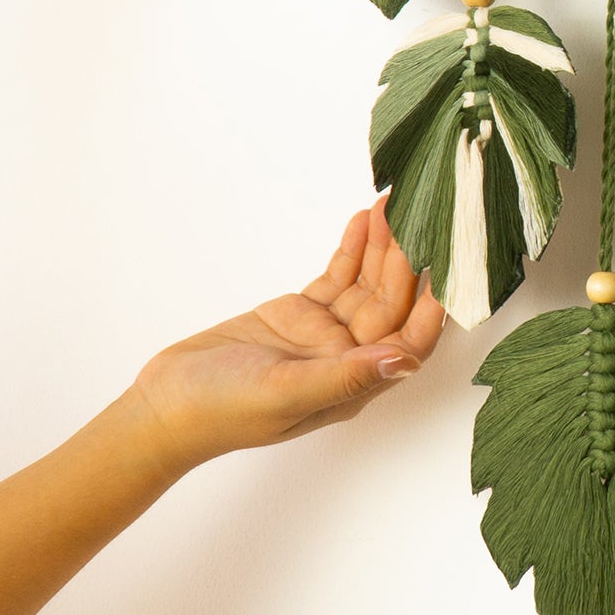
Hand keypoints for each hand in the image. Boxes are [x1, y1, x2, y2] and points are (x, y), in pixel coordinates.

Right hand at [125, 202, 444, 473]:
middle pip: (393, 304)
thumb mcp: (286, 393)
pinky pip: (336, 277)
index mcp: (354, 384)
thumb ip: (346, 376)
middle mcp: (347, 358)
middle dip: (407, 259)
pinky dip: (351, 249)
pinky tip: (362, 221)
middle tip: (417, 212)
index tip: (449, 263)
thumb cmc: (221, 411)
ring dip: (382, 247)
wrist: (164, 405)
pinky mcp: (298, 315)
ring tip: (392, 204)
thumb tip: (405, 362)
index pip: (412, 342)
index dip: (435, 305)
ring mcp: (323, 335)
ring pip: (367, 285)